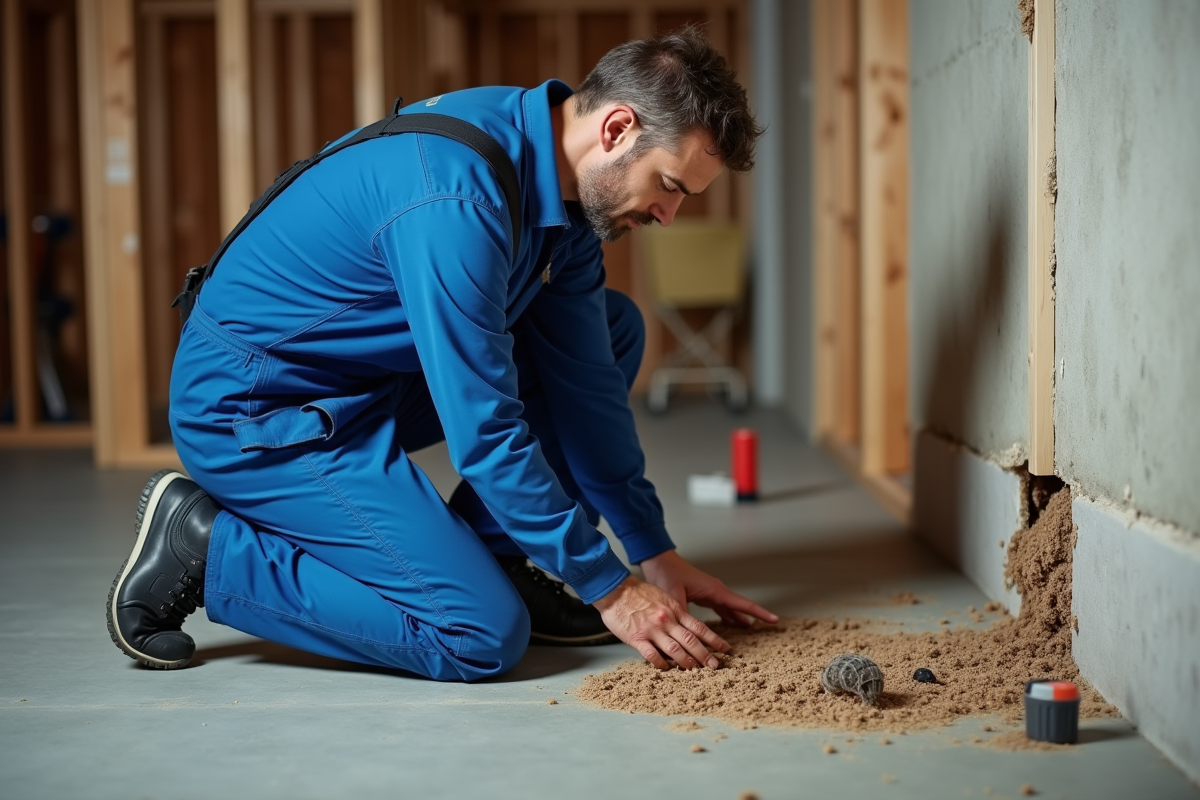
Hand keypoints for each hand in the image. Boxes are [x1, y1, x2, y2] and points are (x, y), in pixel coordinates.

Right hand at [592, 575, 730, 669]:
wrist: (615, 589)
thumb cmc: (637, 592)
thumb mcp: (662, 597)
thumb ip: (674, 611)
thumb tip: (684, 625)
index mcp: (674, 609)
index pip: (699, 626)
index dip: (713, 639)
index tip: (724, 648)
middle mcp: (666, 620)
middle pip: (690, 640)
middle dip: (705, 655)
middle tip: (716, 666)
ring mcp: (652, 629)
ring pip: (674, 649)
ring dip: (687, 662)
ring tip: (695, 670)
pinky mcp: (637, 638)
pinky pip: (652, 655)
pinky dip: (661, 664)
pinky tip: (667, 669)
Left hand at [641, 550, 778, 627]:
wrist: (659, 562)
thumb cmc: (666, 575)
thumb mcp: (673, 595)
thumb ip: (682, 614)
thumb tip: (687, 633)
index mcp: (714, 590)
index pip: (742, 603)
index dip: (759, 612)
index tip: (775, 619)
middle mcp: (716, 591)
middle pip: (741, 606)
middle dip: (756, 616)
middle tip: (771, 626)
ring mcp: (711, 593)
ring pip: (732, 608)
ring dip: (742, 617)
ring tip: (753, 630)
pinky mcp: (704, 595)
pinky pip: (722, 608)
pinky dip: (728, 616)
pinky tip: (732, 624)